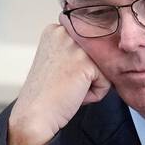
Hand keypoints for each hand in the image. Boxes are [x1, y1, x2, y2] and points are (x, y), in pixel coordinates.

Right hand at [7, 21, 110, 144]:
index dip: (81, 65)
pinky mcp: (85, 63)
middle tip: (64, 83)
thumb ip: (76, 49)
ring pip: (104, 67)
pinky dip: (94, 94)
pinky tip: (73, 95)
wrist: (34, 115)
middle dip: (88, 72)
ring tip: (69, 89)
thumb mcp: (57, 60)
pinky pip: (106, 82)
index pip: (89, 43)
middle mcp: (64, 32)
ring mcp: (75, 46)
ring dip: (91, 83)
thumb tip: (110, 47)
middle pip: (98, 53)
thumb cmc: (46, 94)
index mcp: (55, 29)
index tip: (61, 74)